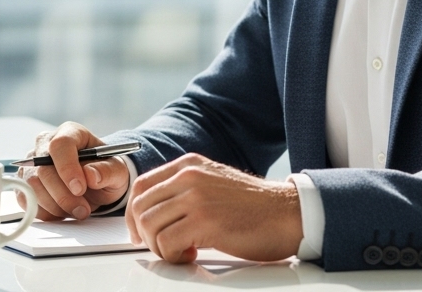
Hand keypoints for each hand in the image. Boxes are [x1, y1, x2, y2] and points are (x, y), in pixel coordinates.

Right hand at [17, 122, 130, 220]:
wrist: (95, 184)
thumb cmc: (105, 172)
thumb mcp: (117, 170)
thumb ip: (107, 171)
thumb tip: (90, 175)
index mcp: (70, 132)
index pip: (60, 145)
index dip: (67, 168)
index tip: (80, 189)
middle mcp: (46, 144)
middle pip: (43, 169)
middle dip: (63, 195)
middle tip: (83, 210)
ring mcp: (32, 163)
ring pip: (32, 186)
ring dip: (55, 205)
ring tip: (77, 211)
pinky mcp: (25, 182)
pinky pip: (26, 199)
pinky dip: (45, 211)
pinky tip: (62, 212)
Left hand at [125, 153, 301, 263]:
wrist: (287, 213)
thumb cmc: (254, 207)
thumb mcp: (213, 184)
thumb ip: (185, 190)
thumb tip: (155, 214)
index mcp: (189, 165)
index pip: (141, 185)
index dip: (134, 212)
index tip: (140, 230)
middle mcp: (189, 176)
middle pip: (140, 206)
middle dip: (144, 233)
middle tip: (161, 246)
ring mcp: (195, 197)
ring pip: (149, 225)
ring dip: (159, 247)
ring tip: (181, 251)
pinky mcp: (205, 221)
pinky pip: (166, 242)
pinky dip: (172, 256)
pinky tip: (190, 255)